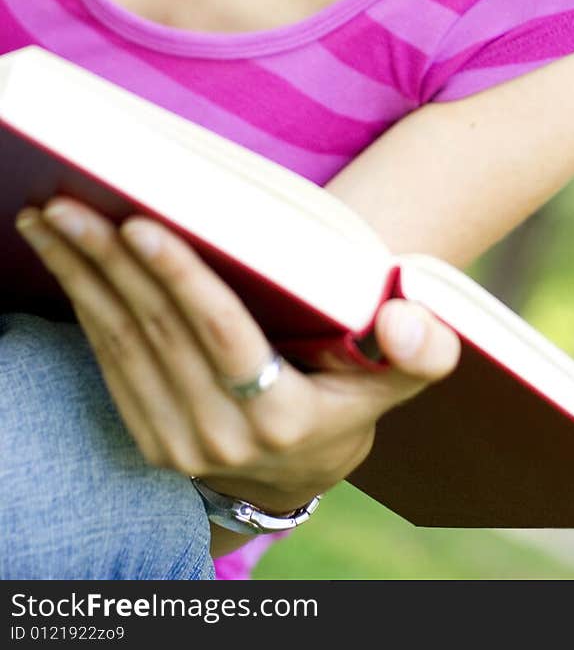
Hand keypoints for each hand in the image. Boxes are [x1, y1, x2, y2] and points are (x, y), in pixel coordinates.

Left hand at [14, 197, 460, 520]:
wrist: (303, 472)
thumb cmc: (354, 397)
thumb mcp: (402, 378)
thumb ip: (424, 347)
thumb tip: (403, 316)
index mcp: (284, 416)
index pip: (222, 337)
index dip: (182, 279)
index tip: (143, 225)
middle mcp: (223, 436)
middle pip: (157, 332)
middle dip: (109, 261)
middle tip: (70, 202)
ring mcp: (178, 442)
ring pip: (121, 344)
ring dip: (81, 277)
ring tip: (51, 218)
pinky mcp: (147, 437)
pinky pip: (108, 363)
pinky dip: (83, 306)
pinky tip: (65, 260)